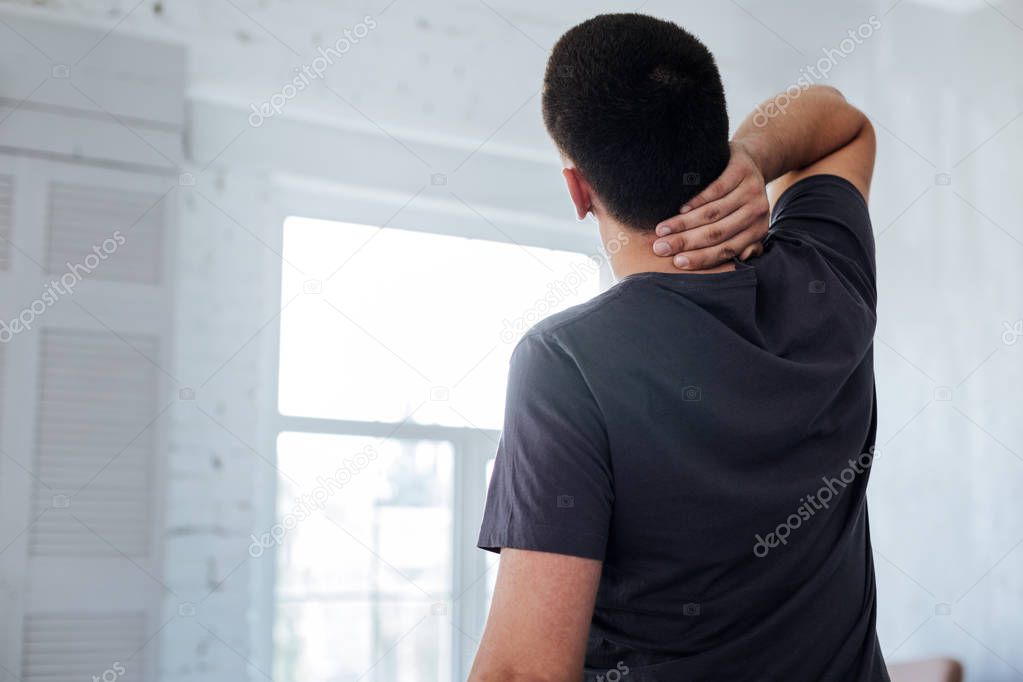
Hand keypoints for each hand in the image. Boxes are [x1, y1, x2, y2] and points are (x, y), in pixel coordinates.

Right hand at [651, 142, 769, 268]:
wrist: (754, 160)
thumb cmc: (742, 200)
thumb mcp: (747, 224)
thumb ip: (744, 245)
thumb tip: (741, 259)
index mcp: (758, 230)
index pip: (727, 249)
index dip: (701, 257)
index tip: (677, 262)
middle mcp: (757, 212)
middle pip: (717, 233)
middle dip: (685, 242)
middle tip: (660, 247)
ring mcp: (751, 190)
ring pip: (713, 213)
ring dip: (683, 223)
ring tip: (662, 229)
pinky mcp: (741, 170)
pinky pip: (715, 190)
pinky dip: (696, 201)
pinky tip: (679, 209)